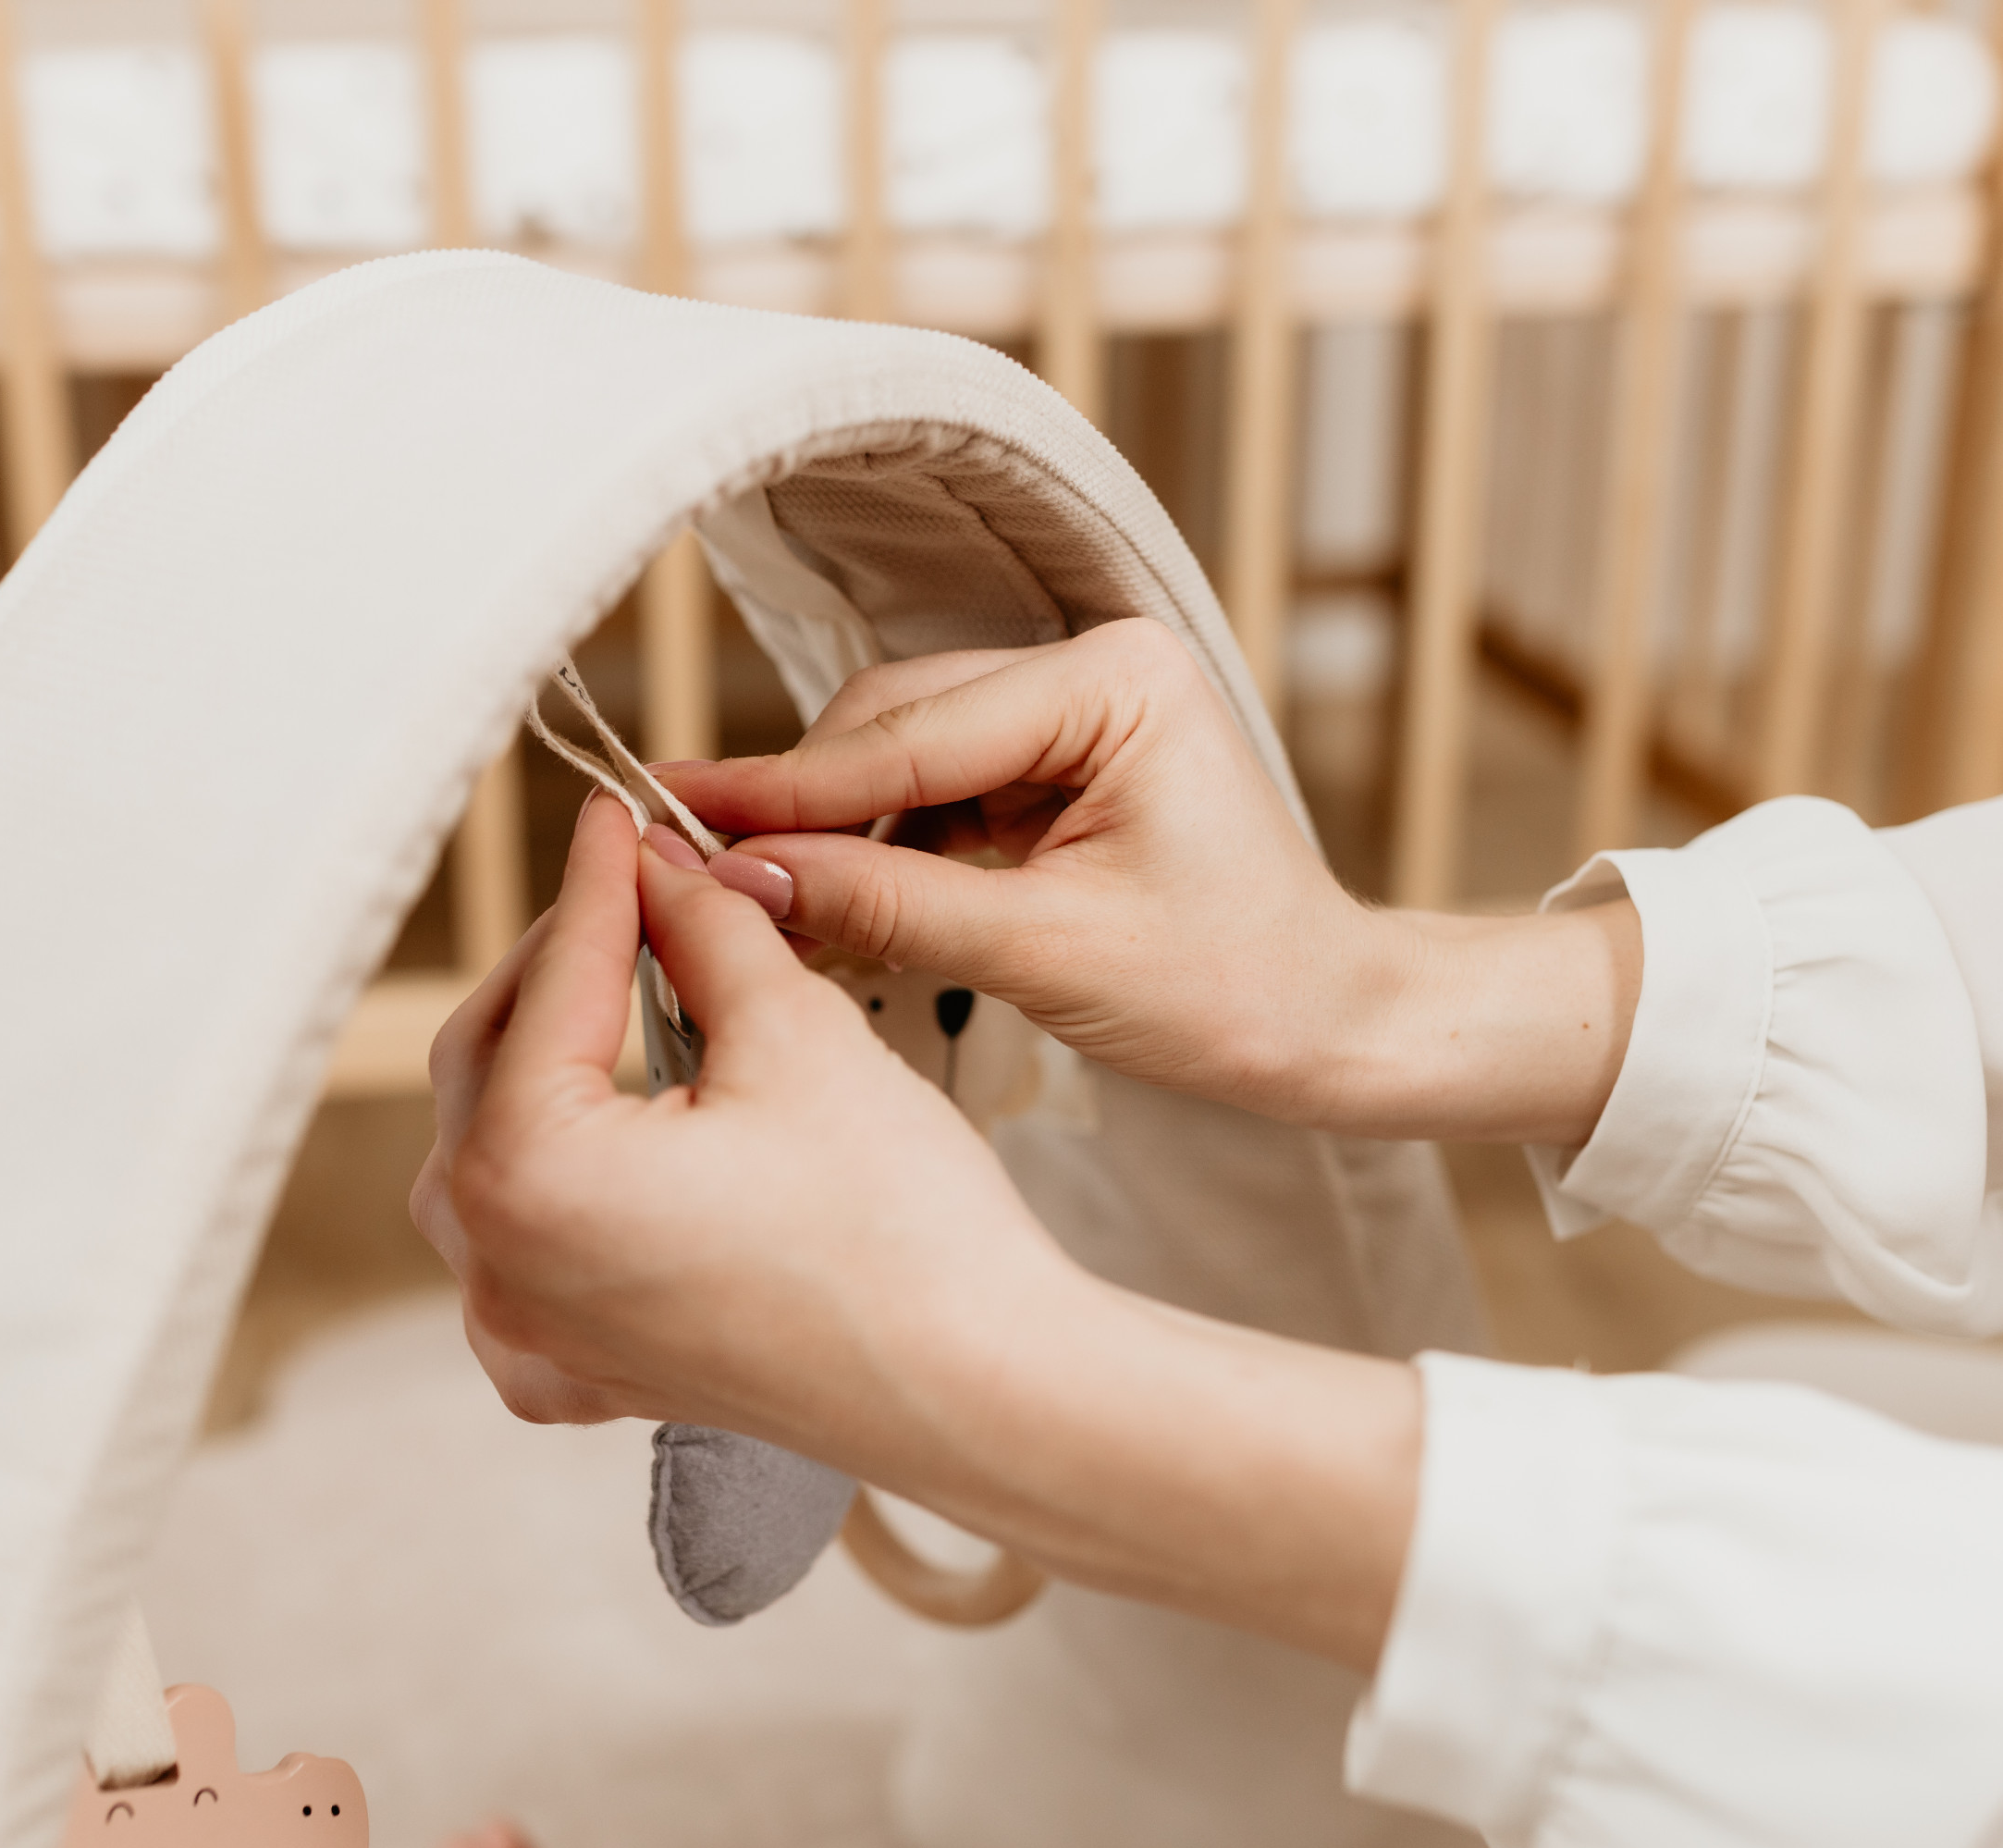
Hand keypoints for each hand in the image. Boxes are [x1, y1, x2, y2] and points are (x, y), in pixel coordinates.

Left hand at [408, 794, 1078, 1457]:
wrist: (982, 1391)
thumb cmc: (902, 1232)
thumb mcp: (796, 1033)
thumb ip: (706, 927)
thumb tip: (664, 865)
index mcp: (528, 1173)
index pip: (555, 979)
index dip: (602, 879)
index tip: (629, 813)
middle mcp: (497, 1267)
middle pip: (490, 1064)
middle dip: (563, 967)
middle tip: (635, 888)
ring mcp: (527, 1336)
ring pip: (491, 1158)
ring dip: (545, 1070)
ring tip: (624, 990)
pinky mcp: (575, 1376)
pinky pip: (522, 1254)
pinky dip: (552, 1183)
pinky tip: (610, 1135)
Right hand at [662, 618, 1640, 1144]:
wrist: (1328, 1026)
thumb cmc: (1230, 991)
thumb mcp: (1048, 955)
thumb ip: (892, 907)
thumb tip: (747, 877)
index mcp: (1114, 679)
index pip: (914, 735)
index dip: (788, 789)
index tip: (674, 812)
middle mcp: (1092, 665)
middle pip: (893, 724)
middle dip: (809, 812)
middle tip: (704, 880)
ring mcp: (1072, 711)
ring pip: (899, 758)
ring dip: (841, 837)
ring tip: (772, 914)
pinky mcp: (1054, 764)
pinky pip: (932, 795)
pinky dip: (885, 854)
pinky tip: (842, 914)